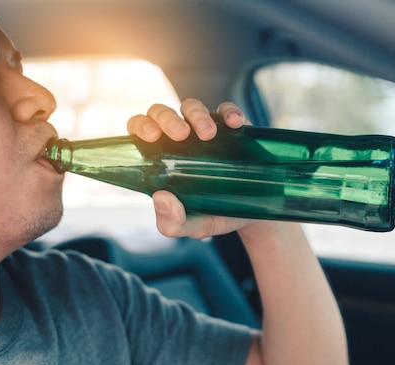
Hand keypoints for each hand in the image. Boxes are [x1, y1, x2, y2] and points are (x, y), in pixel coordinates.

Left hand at [126, 99, 256, 238]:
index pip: (141, 130)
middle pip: (162, 113)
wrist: (253, 215)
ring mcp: (206, 130)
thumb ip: (172, 222)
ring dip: (197, 115)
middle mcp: (181, 138)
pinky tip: (235, 124)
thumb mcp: (194, 226)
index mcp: (162, 157)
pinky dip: (229, 112)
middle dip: (168, 119)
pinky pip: (227, 109)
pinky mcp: (232, 128)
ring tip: (208, 135)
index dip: (141, 126)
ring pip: (192, 107)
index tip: (151, 136)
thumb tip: (160, 198)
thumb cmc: (215, 214)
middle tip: (180, 135)